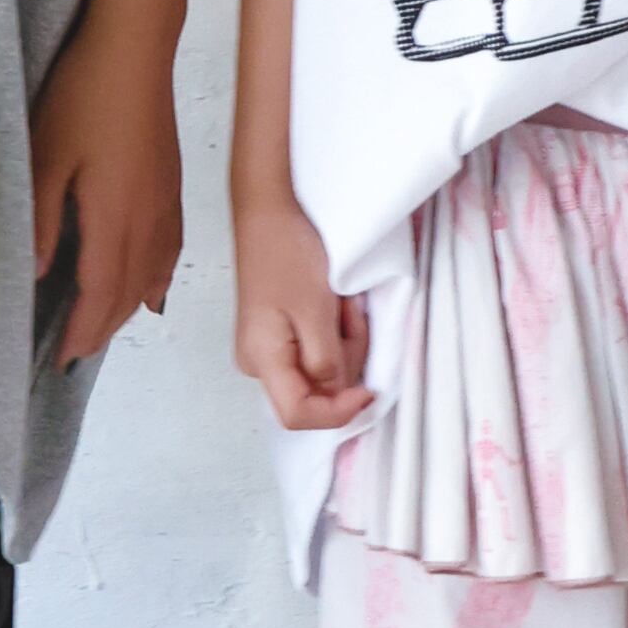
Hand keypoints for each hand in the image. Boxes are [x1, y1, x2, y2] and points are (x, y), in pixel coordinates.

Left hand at [30, 11, 184, 366]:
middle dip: (103, 327)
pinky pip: (170, 248)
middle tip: (76, 354)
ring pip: (153, 272)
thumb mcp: (45, 154)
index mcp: (115, 214)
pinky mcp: (171, 182)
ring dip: (128, 308)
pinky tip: (151, 290)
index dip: (83, 328)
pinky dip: (158, 278)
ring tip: (104, 328)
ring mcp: (166, 199)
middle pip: (129, 291)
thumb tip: (38, 271)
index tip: (62, 357)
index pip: (100, 290)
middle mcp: (148, 216)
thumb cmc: (83, 92)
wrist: (134, 44)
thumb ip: (43, 217)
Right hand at [232, 187, 370, 432]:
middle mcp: (257, 362)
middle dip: (345, 363)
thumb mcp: (317, 311)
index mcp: (261, 359)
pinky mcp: (276, 334)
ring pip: (317, 372)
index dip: (338, 412)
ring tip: (344, 305)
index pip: (298, 416)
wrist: (269, 212)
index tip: (369, 390)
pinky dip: (333, 335)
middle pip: (312, 393)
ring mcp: (265, 349)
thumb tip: (337, 393)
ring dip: (342, 344)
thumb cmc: (288, 253)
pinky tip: (335, 306)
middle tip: (353, 318)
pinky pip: (313, 351)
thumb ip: (327, 362)